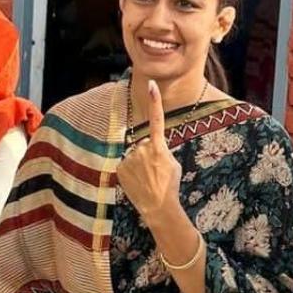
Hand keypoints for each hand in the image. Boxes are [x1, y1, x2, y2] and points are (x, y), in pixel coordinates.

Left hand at [118, 79, 181, 222]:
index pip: (156, 119)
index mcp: (158, 147)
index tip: (151, 84)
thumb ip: (161, 150)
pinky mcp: (120, 167)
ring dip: (139, 164)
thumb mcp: (173, 163)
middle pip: (144, 144)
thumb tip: (152, 147)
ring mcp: (130, 158)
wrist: (159, 207)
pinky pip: (126, 164)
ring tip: (146, 179)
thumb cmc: (169, 185)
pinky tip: (137, 182)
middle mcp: (142, 149)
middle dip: (148, 155)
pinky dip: (130, 171)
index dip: (154, 102)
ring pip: (134, 155)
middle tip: (155, 173)